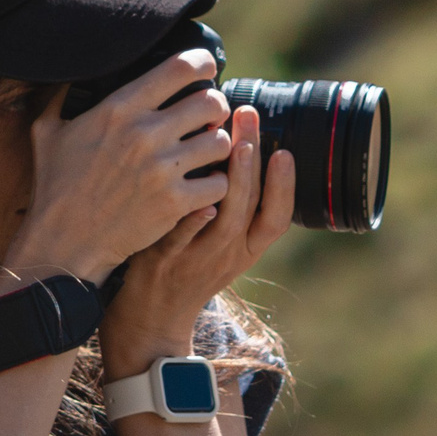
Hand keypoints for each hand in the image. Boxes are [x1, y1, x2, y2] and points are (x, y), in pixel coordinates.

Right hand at [0, 50, 234, 287]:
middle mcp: (144, 133)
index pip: (180, 68)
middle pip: (211, 103)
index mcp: (119, 108)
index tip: (207, 68)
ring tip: (207, 153)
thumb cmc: (55, 187)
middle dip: (215, 108)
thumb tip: (71, 69)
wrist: (64, 241)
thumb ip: (62, 96)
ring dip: (218, 147)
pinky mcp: (174, 202)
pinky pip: (219, 183)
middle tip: (209, 118)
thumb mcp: (48, 131)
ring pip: (222, 143)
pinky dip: (216, 185)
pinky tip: (204, 185)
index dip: (202, 63)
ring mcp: (162, 169)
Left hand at [101, 103, 294, 376]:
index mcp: (246, 249)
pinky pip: (182, 237)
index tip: (286, 150)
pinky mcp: (166, 261)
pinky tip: (196, 190)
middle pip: (252, 207)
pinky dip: (192, 219)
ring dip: (235, 182)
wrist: (150, 318)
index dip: (286, 186)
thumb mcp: (220, 245)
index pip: (277, 217)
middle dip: (256, 160)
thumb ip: (233, 207)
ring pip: (225, 221)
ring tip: (232, 143)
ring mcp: (198, 259)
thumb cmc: (186, 267)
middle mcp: (228, 255)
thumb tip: (239, 147)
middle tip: (251, 117)